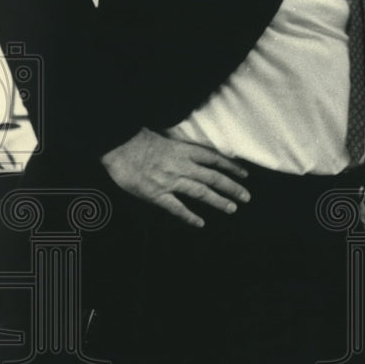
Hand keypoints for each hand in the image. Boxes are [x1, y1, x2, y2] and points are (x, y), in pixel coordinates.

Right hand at [100, 127, 250, 226]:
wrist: (117, 145)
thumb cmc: (138, 140)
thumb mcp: (166, 139)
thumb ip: (181, 151)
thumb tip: (195, 157)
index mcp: (183, 150)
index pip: (214, 158)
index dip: (231, 167)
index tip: (245, 174)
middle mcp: (181, 166)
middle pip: (213, 177)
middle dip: (232, 187)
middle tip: (247, 197)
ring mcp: (169, 181)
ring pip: (200, 192)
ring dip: (218, 201)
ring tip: (232, 208)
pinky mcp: (156, 194)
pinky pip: (176, 207)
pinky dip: (189, 216)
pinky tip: (200, 223)